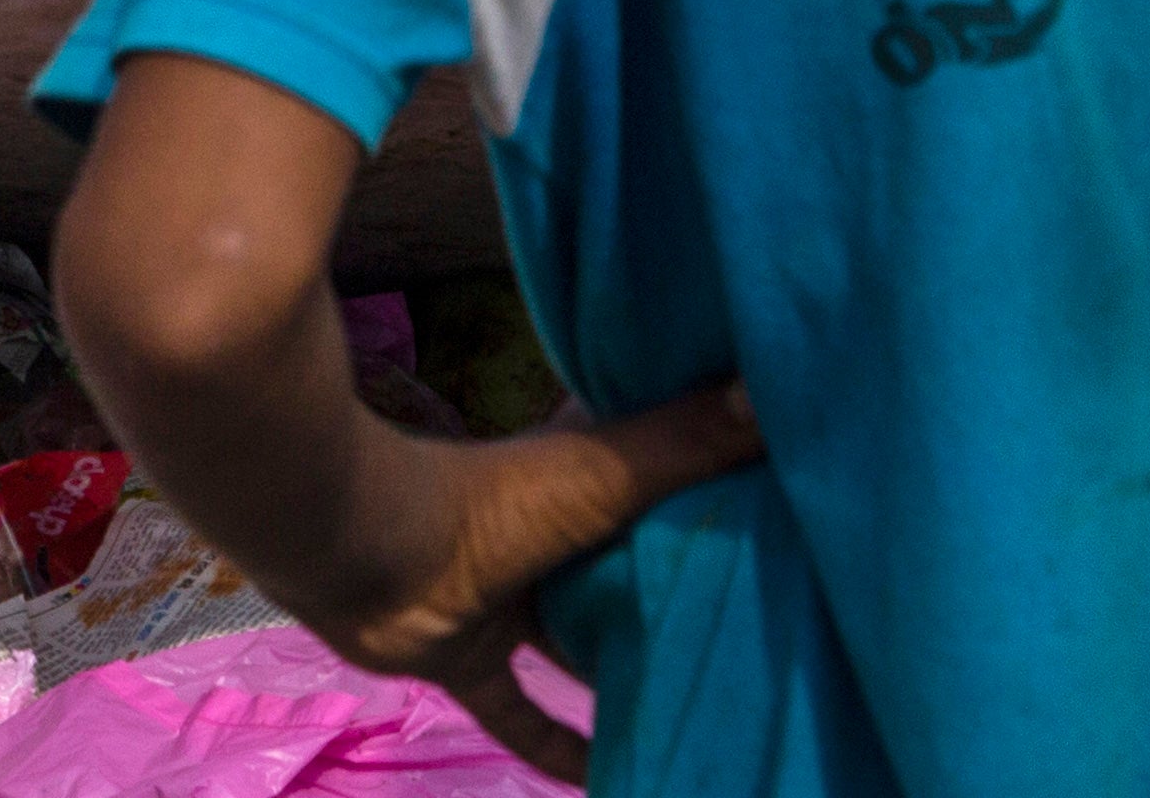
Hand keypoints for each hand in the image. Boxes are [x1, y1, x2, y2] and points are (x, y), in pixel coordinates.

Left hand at [309, 383, 760, 786]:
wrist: (367, 550)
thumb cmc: (493, 498)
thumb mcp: (605, 470)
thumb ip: (688, 439)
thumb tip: (771, 390)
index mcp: (584, 479)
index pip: (663, 482)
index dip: (715, 497)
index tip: (782, 524)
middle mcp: (550, 539)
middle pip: (630, 574)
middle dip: (682, 599)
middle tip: (765, 640)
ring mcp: (508, 602)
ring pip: (582, 647)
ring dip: (629, 676)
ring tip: (706, 710)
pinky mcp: (472, 660)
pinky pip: (525, 717)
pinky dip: (563, 748)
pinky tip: (612, 780)